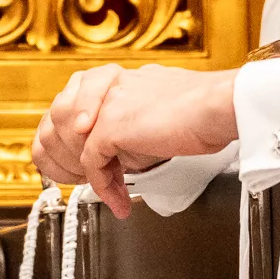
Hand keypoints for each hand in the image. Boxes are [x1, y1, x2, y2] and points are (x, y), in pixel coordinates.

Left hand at [34, 64, 238, 217]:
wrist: (220, 106)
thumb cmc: (208, 110)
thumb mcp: (164, 109)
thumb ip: (141, 118)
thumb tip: (136, 145)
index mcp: (120, 78)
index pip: (74, 104)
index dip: (74, 139)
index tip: (91, 166)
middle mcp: (108, 86)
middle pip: (59, 121)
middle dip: (69, 159)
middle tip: (95, 184)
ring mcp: (105, 104)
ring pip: (69, 143)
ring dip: (85, 175)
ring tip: (109, 195)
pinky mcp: (109, 126)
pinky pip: (92, 164)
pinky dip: (103, 188)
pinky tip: (120, 200)